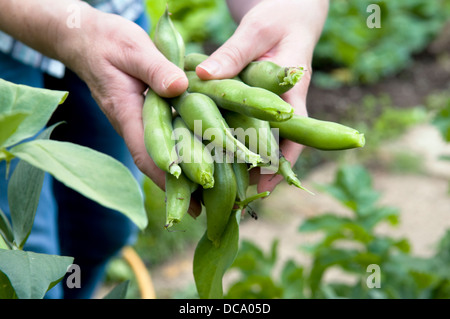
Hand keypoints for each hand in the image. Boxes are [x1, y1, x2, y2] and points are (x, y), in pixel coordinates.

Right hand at [56, 6, 204, 214]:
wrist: (88, 39)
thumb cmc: (108, 42)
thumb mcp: (132, 49)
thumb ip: (155, 68)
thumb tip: (180, 88)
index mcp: (127, 113)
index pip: (148, 154)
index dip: (168, 178)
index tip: (189, 201)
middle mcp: (134, 124)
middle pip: (158, 163)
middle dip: (179, 187)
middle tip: (205, 208)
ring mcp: (140, 121)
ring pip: (164, 152)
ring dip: (184, 172)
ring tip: (209, 192)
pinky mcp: (148, 114)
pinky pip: (167, 136)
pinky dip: (184, 148)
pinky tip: (202, 155)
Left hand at [196, 0, 327, 193]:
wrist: (290, 14)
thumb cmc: (278, 19)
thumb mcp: (255, 31)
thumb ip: (233, 53)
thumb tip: (204, 74)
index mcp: (291, 95)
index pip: (293, 139)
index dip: (281, 166)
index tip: (263, 188)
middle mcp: (283, 108)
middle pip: (276, 150)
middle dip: (259, 174)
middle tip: (235, 196)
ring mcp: (271, 108)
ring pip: (261, 143)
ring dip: (246, 163)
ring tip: (222, 185)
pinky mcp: (257, 104)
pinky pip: (248, 127)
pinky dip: (235, 142)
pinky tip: (214, 152)